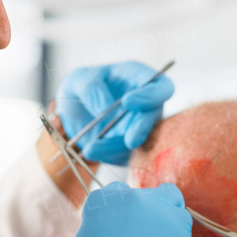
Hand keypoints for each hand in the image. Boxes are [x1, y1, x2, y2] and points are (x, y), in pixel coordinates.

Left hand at [56, 62, 174, 165]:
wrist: (75, 111)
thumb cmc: (82, 87)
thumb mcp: (78, 80)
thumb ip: (90, 88)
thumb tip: (104, 108)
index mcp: (140, 80)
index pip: (161, 88)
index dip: (151, 96)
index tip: (127, 102)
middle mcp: (146, 105)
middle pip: (154, 118)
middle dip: (141, 129)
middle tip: (128, 140)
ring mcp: (140, 128)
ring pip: (140, 141)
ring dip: (118, 147)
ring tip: (91, 148)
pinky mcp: (130, 147)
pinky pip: (125, 156)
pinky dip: (109, 155)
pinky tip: (91, 151)